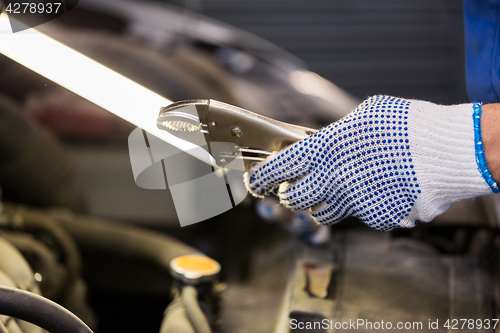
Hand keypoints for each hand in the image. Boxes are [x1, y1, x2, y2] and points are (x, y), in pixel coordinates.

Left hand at [245, 95, 497, 230]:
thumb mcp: (361, 116)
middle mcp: (332, 179)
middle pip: (294, 199)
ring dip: (324, 203)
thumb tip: (321, 142)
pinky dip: (363, 206)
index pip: (276, 169)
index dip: (262, 177)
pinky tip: (377, 191)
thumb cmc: (405, 125)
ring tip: (342, 187)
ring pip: (323, 213)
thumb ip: (334, 135)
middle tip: (298, 186)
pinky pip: (359, 216)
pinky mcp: (374, 218)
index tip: (258, 181)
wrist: (445, 150)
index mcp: (323, 149)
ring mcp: (352, 203)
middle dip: (292, 193)